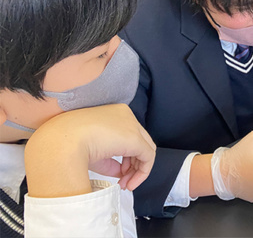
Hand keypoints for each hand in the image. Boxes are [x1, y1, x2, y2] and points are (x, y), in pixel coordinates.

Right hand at [24, 104, 155, 197]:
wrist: (60, 141)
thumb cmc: (69, 146)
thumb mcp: (94, 152)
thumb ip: (110, 160)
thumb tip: (122, 172)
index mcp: (113, 114)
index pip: (128, 136)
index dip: (126, 158)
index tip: (119, 174)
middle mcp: (125, 115)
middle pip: (139, 142)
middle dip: (133, 165)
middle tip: (123, 182)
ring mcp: (131, 124)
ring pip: (145, 148)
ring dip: (137, 169)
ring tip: (125, 184)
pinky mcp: (134, 138)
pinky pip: (147, 155)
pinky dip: (142, 171)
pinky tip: (130, 183)